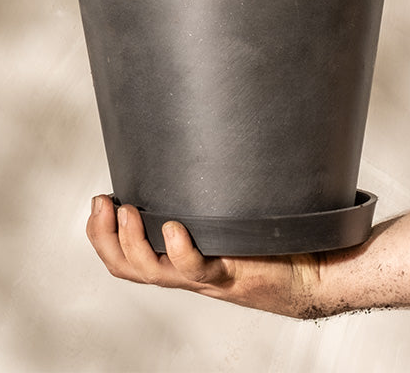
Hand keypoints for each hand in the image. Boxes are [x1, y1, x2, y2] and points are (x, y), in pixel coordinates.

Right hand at [86, 194, 338, 318]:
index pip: (123, 255)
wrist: (311, 274)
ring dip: (135, 242)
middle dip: (106, 237)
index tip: (98, 201)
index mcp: (177, 256)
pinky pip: (198, 268)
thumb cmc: (269, 242)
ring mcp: (207, 274)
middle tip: (104, 206)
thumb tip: (194, 135)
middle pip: (128, 266)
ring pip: (154, 271)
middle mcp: (184, 269)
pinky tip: (174, 230)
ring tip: (130, 213)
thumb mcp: (226, 212)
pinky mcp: (232, 271)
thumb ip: (206, 191)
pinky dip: (181, 251)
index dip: (100, 234)